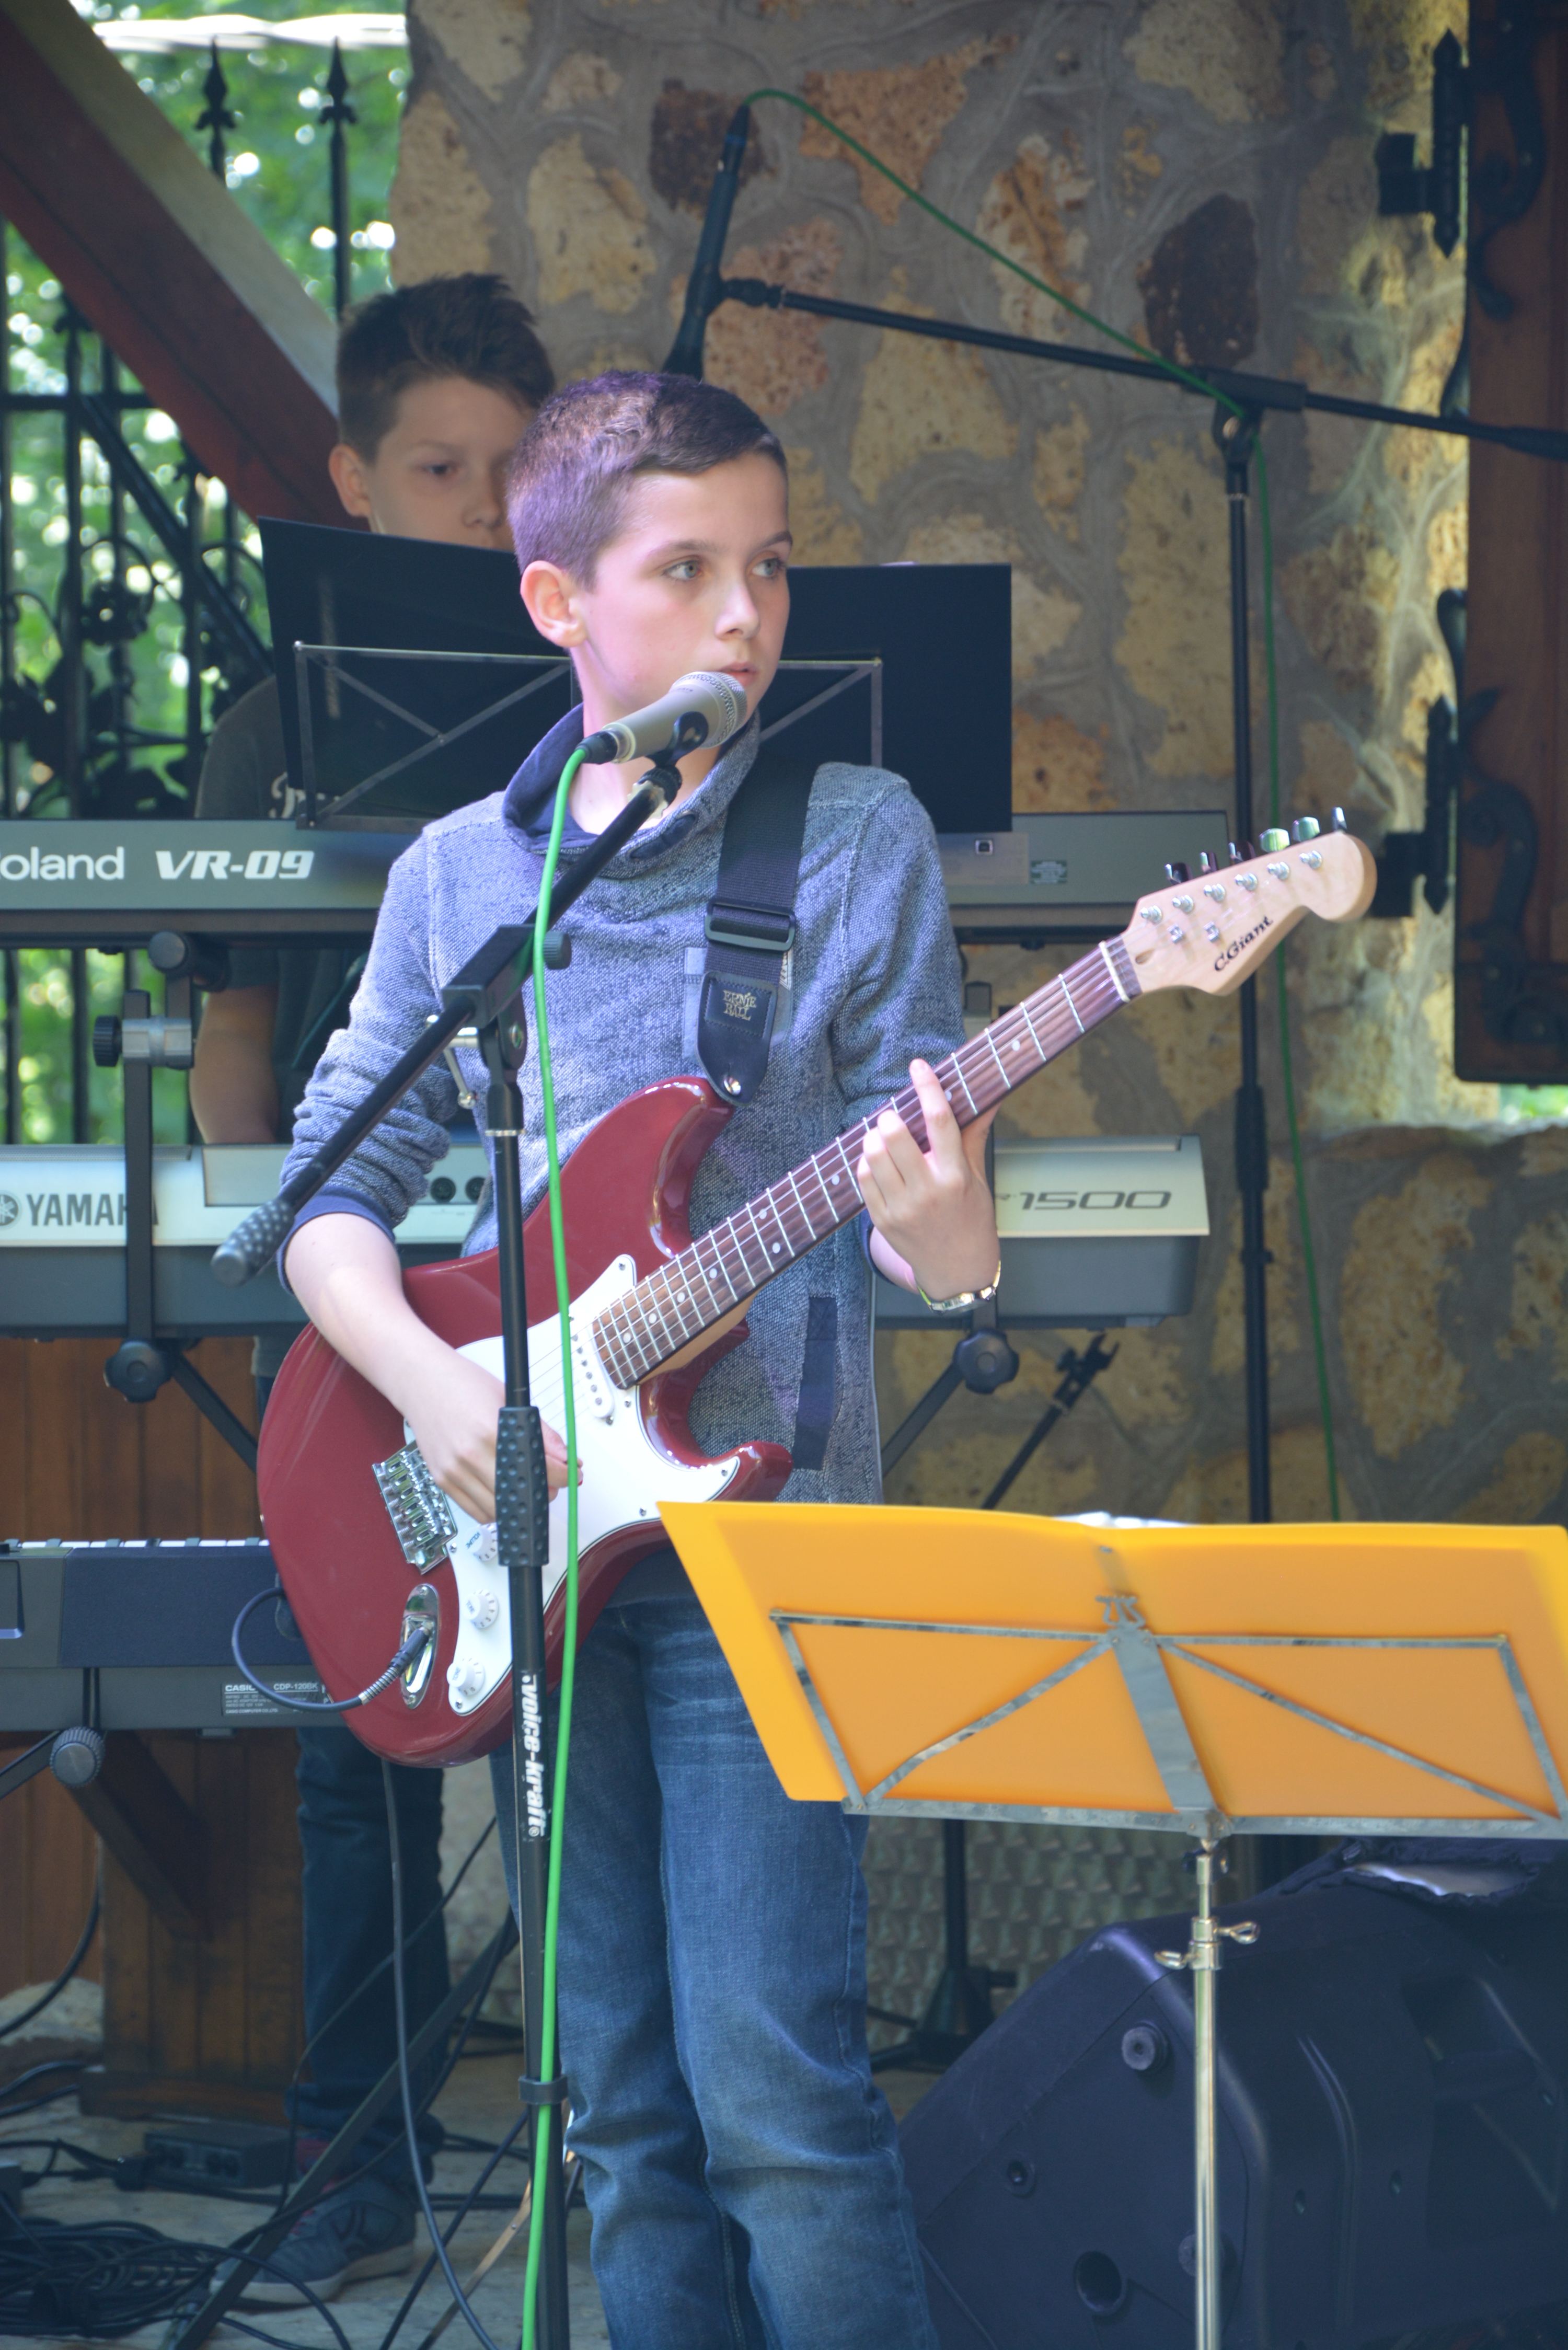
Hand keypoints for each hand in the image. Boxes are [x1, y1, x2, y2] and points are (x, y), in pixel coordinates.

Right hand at [401, 1350, 573, 1522]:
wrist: (422, 1382)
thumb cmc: (462, 1384)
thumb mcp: (509, 1399)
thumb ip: (539, 1431)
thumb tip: (564, 1457)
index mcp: (489, 1431)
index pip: (535, 1467)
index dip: (560, 1475)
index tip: (570, 1474)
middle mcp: (468, 1454)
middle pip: (517, 1493)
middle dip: (542, 1492)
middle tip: (551, 1483)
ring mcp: (453, 1470)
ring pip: (496, 1510)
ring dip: (517, 1504)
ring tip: (526, 1487)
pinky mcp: (442, 1480)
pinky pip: (474, 1511)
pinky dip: (494, 1510)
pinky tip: (502, 1494)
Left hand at [858, 1058, 999, 1301]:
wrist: (958, 1269)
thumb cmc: (971, 1218)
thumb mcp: (978, 1177)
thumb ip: (975, 1135)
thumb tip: (990, 1097)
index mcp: (956, 1176)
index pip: (940, 1121)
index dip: (927, 1087)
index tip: (918, 1067)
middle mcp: (928, 1192)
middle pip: (896, 1136)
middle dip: (891, 1118)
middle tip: (893, 1117)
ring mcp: (902, 1208)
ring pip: (873, 1155)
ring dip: (874, 1138)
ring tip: (883, 1140)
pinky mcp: (883, 1220)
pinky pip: (863, 1179)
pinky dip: (867, 1163)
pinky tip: (878, 1164)